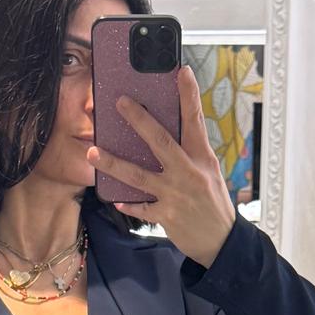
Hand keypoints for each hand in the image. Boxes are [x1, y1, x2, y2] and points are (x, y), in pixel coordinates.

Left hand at [86, 64, 237, 269]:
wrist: (221, 242)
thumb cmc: (213, 202)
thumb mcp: (208, 171)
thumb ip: (190, 151)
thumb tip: (165, 131)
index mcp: (202, 158)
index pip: (196, 120)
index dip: (189, 95)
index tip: (182, 72)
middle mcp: (188, 173)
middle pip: (160, 141)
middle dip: (139, 120)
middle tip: (119, 103)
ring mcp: (175, 195)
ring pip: (139, 176)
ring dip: (113, 163)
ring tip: (93, 152)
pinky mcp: (166, 216)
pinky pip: (141, 207)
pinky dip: (128, 203)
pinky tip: (114, 198)